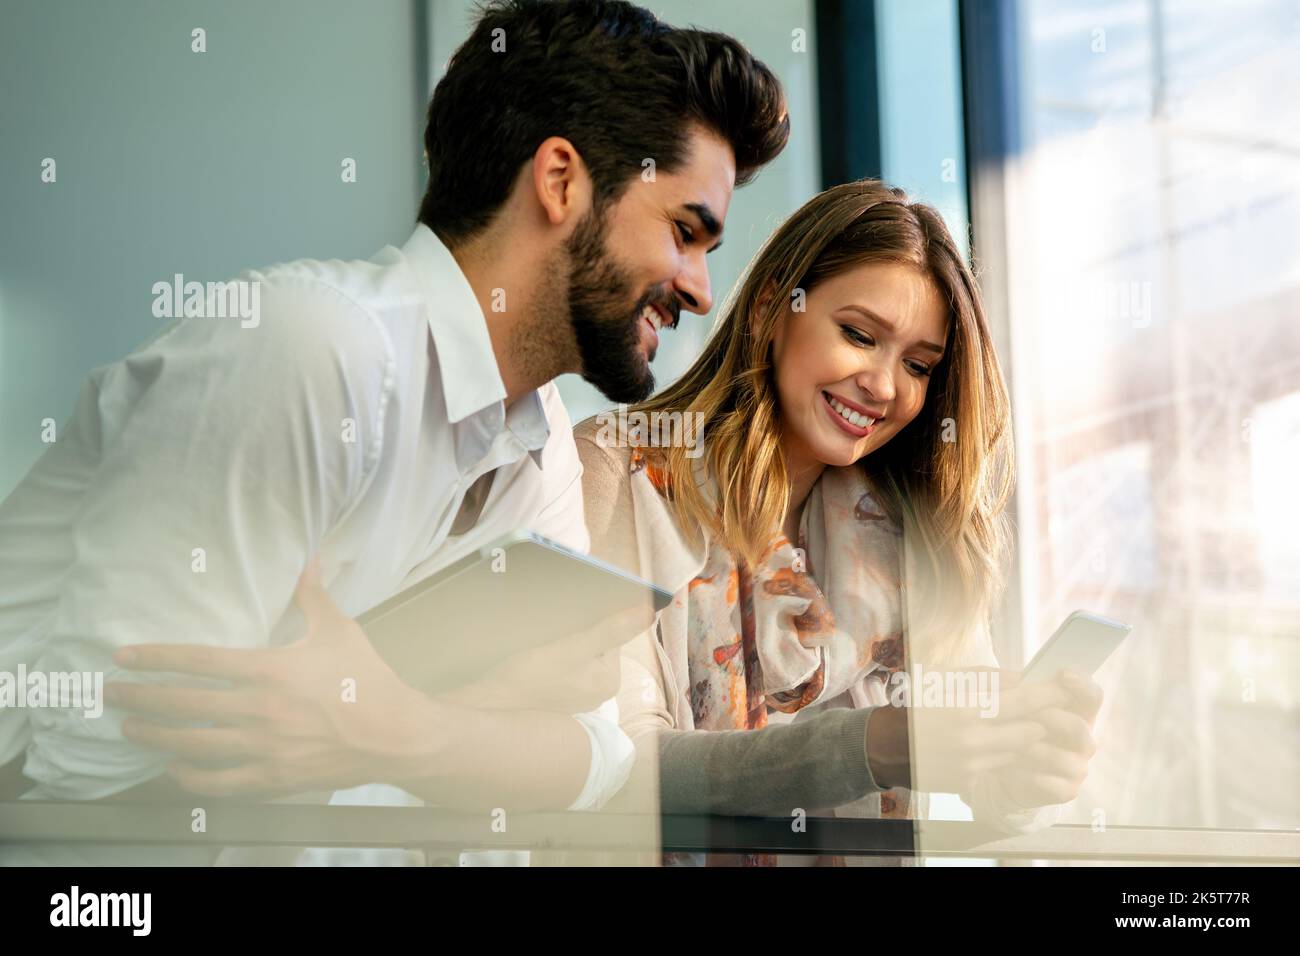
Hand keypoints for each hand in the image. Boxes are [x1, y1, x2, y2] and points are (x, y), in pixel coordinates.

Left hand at [107, 561, 430, 798]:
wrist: (394, 734)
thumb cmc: (367, 679)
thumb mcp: (339, 631)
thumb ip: (313, 596)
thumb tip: (309, 557)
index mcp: (269, 670)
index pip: (197, 662)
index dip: (155, 658)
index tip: (124, 657)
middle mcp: (258, 710)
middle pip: (182, 706)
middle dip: (139, 698)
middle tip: (110, 694)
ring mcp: (262, 748)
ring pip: (191, 745)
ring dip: (155, 737)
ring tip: (131, 729)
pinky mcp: (272, 777)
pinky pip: (218, 782)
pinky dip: (189, 777)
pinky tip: (174, 768)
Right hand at [433, 599, 655, 713]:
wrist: (486, 706)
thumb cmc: (527, 678)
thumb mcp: (572, 649)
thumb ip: (611, 631)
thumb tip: (650, 612)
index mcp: (607, 679)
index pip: (610, 631)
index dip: (594, 612)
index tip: (576, 598)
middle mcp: (596, 690)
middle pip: (593, 640)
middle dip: (577, 624)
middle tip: (555, 613)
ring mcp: (574, 694)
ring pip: (574, 650)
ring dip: (562, 634)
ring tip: (541, 626)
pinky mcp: (553, 694)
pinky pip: (559, 662)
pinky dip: (549, 649)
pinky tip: (532, 644)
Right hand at [866, 668, 1079, 795]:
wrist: (886, 747)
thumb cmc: (918, 707)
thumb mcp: (945, 681)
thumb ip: (985, 677)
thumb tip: (1021, 677)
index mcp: (965, 707)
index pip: (1022, 702)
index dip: (1048, 695)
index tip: (1064, 688)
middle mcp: (971, 739)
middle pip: (1029, 731)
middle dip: (1044, 720)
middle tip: (1055, 710)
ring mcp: (971, 765)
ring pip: (1019, 752)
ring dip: (1027, 740)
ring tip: (1030, 726)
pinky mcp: (969, 783)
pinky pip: (1000, 768)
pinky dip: (1006, 756)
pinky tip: (1003, 745)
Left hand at [984, 669, 1102, 808]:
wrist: (1007, 773)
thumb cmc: (1015, 730)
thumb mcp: (1017, 707)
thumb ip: (1025, 692)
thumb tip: (1018, 679)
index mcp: (1078, 714)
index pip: (1092, 696)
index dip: (1082, 685)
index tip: (1062, 675)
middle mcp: (1084, 740)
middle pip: (1078, 727)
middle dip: (1048, 718)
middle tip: (1023, 712)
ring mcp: (1078, 767)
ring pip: (1059, 756)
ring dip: (1029, 748)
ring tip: (1003, 743)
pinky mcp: (1067, 790)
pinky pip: (1048, 782)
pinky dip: (1023, 773)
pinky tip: (1004, 766)